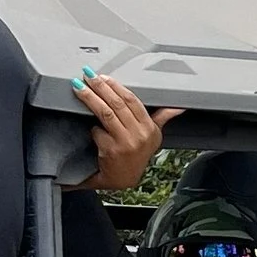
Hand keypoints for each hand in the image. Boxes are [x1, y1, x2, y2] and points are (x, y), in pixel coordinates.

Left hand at [74, 71, 176, 193]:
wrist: (124, 180)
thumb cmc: (136, 157)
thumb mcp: (153, 138)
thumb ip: (161, 119)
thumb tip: (177, 107)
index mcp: (150, 128)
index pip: (132, 100)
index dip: (116, 86)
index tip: (104, 77)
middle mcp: (140, 134)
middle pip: (117, 103)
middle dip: (100, 87)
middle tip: (87, 75)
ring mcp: (126, 143)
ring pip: (106, 113)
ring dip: (90, 98)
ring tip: (78, 87)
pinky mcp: (112, 150)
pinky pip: (98, 131)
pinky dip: (92, 127)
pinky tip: (86, 123)